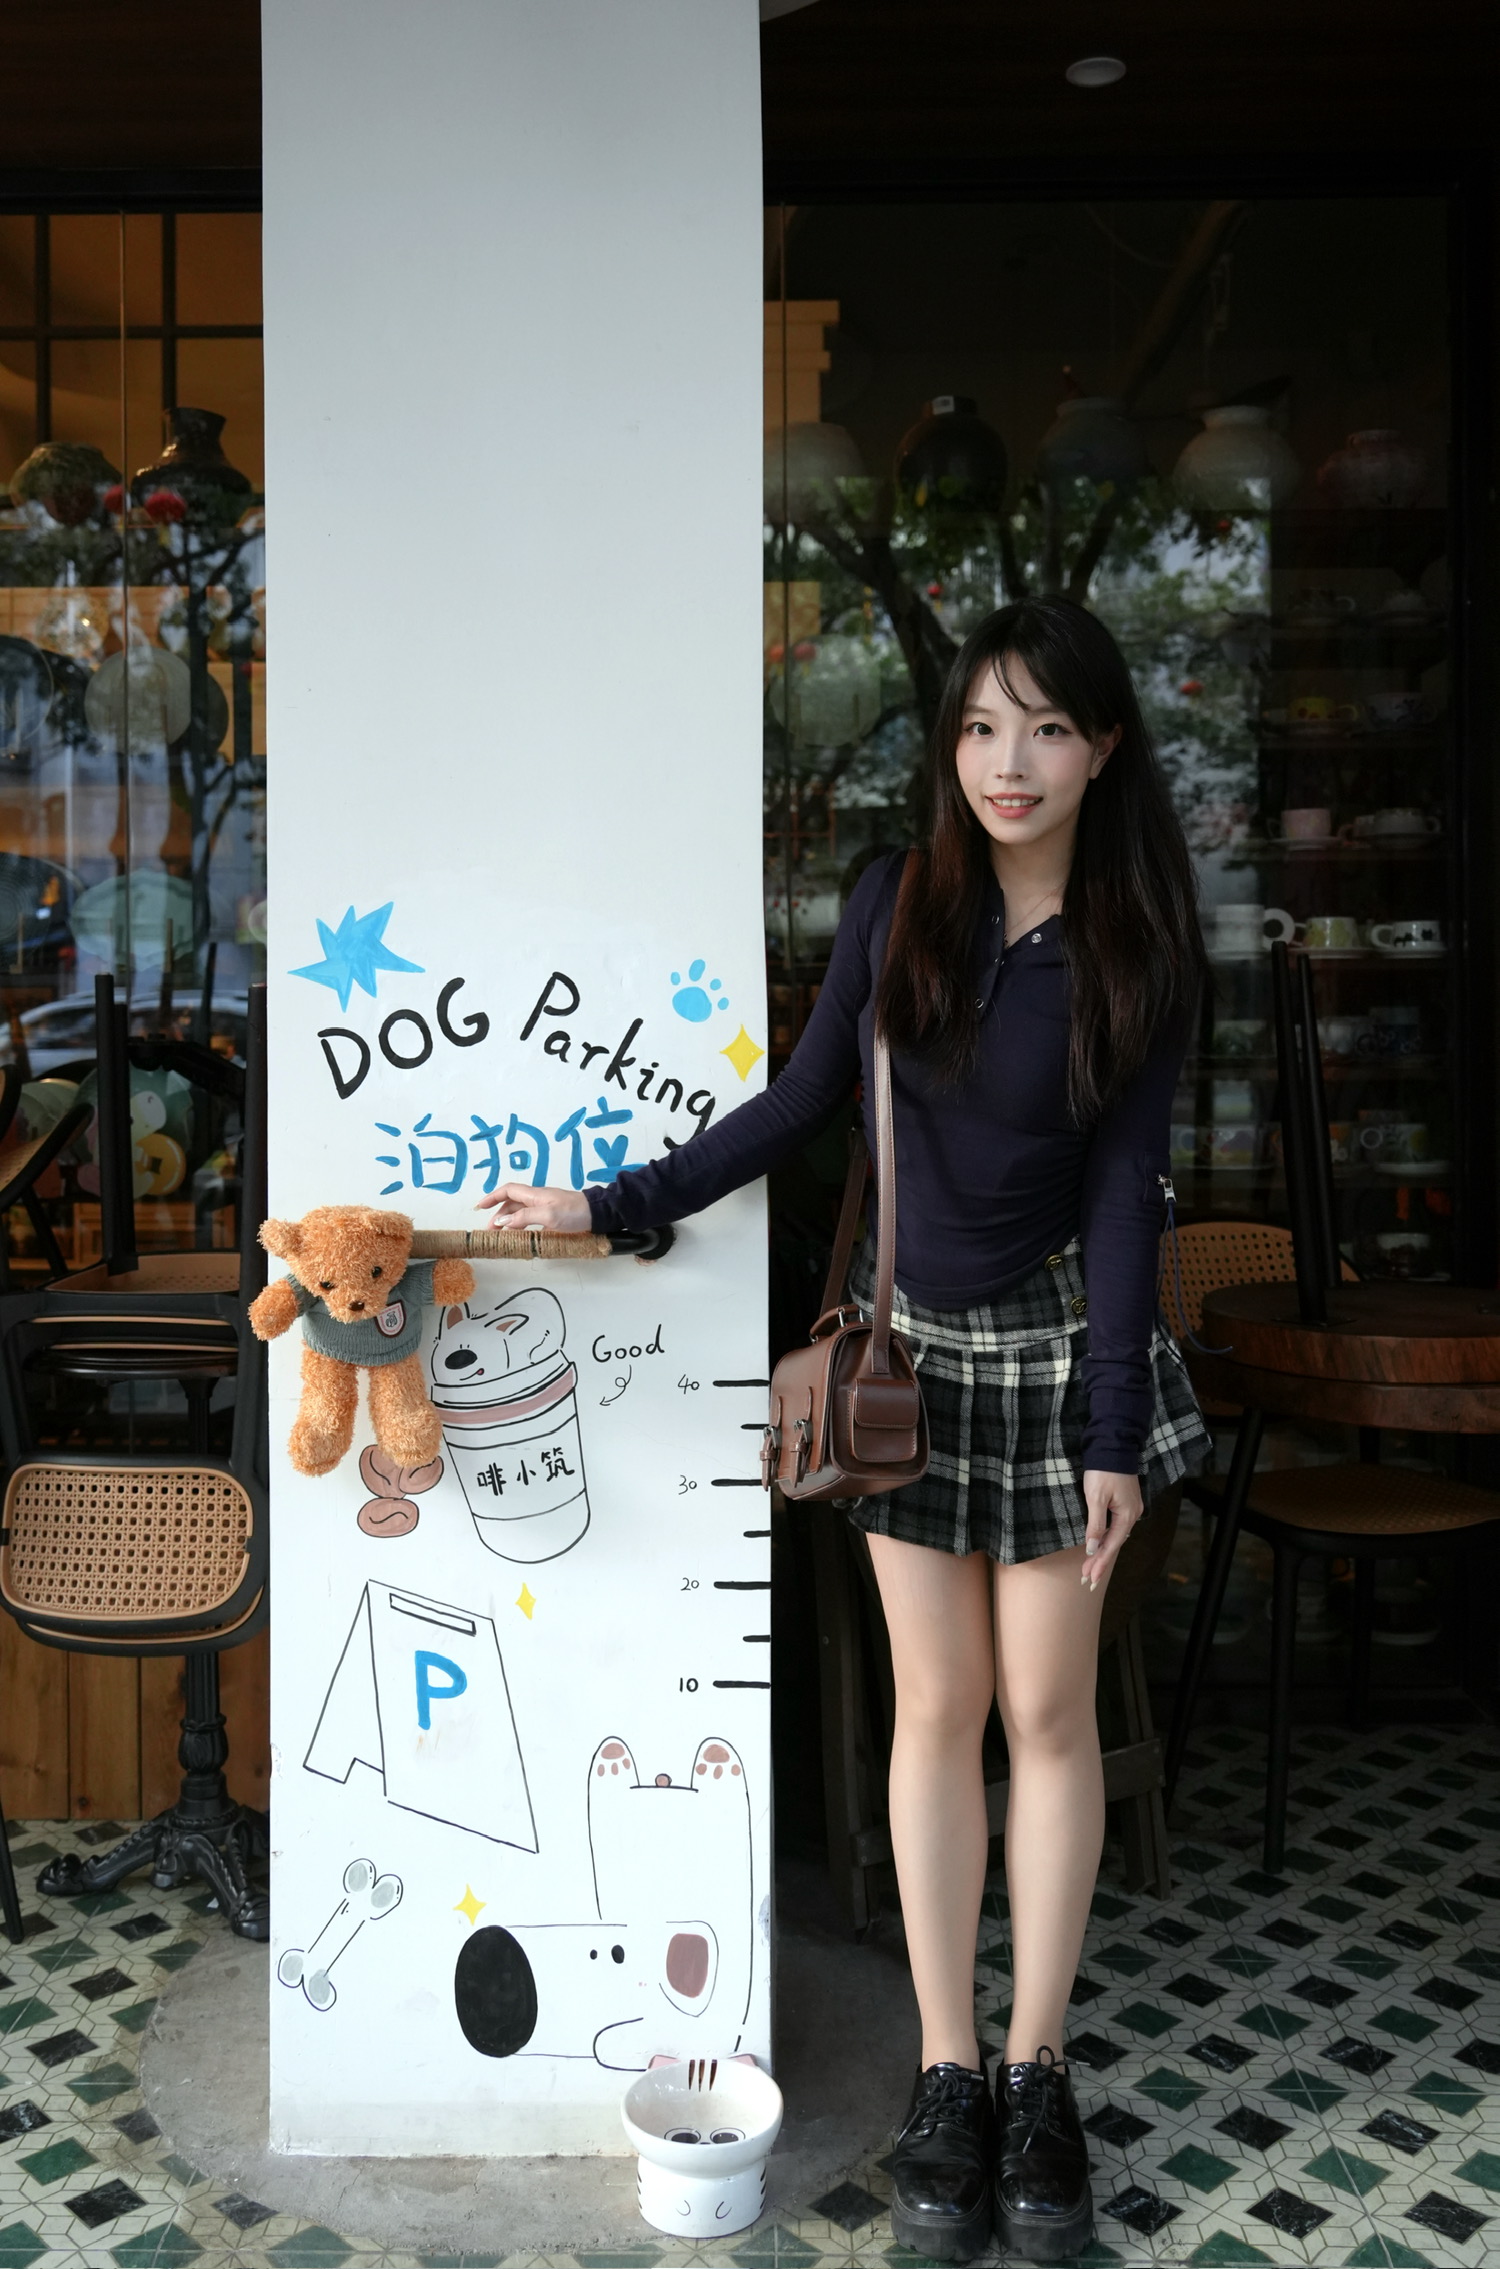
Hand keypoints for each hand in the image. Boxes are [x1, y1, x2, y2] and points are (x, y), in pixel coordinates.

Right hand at [474, 1182, 591, 1234]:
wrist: (597, 1214)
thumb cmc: (573, 1212)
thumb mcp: (547, 1215)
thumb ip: (524, 1218)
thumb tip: (502, 1222)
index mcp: (534, 1195)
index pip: (508, 1191)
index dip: (492, 1197)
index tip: (480, 1207)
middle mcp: (537, 1199)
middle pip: (511, 1204)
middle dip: (498, 1215)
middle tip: (490, 1231)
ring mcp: (544, 1208)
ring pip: (520, 1213)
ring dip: (509, 1222)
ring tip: (501, 1236)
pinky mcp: (551, 1217)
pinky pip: (530, 1220)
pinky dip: (521, 1227)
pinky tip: (519, 1237)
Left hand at [1080, 1469, 1142, 1590]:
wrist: (1113, 1444)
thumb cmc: (1103, 1469)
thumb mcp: (1095, 1497)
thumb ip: (1095, 1524)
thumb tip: (1092, 1549)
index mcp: (1127, 1515)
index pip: (1111, 1545)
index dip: (1100, 1563)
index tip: (1089, 1578)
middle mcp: (1132, 1514)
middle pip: (1114, 1543)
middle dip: (1100, 1561)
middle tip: (1086, 1580)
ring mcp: (1130, 1507)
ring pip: (1115, 1535)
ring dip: (1102, 1550)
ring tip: (1089, 1567)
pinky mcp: (1125, 1501)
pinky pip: (1115, 1525)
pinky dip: (1106, 1537)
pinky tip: (1099, 1545)